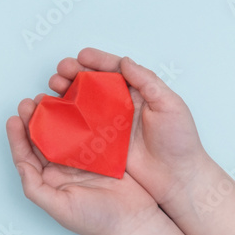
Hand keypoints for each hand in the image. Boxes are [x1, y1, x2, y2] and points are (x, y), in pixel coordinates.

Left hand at [6, 95, 158, 234]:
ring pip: (62, 131)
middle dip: (33, 120)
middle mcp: (62, 168)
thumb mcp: (61, 208)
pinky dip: (78, 117)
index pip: (27, 156)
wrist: (135, 222)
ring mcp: (82, 158)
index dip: (18, 137)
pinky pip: (85, 130)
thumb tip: (20, 166)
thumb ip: (36, 189)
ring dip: (54, 115)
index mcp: (50, 181)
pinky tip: (74, 105)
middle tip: (30, 102)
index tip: (14, 119)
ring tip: (48, 99)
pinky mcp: (101, 150)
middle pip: (42, 139)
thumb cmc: (98, 221)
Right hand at [48, 48, 207, 207]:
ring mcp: (111, 124)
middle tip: (61, 70)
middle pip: (94, 83)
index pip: (115, 70)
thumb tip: (125, 61)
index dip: (97, 61)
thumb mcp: (169, 105)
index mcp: (138, 92)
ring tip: (53, 87)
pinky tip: (56, 113)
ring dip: (68, 92)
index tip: (81, 55)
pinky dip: (68, 118)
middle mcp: (121, 105)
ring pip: (84, 103)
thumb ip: (147, 81)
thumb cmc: (180, 142)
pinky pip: (82, 127)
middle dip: (75, 73)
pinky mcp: (103, 143)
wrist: (178, 179)